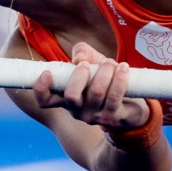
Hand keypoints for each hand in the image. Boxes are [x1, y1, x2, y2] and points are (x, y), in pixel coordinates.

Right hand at [33, 42, 151, 129]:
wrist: (130, 105)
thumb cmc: (106, 81)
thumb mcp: (93, 62)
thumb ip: (83, 52)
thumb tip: (79, 59)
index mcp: (66, 98)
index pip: (45, 100)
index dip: (40, 88)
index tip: (47, 72)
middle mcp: (77, 110)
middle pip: (71, 95)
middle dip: (80, 75)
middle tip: (87, 64)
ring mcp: (95, 116)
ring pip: (96, 92)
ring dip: (104, 72)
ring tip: (110, 63)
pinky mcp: (113, 117)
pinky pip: (115, 96)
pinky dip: (119, 78)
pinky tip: (123, 68)